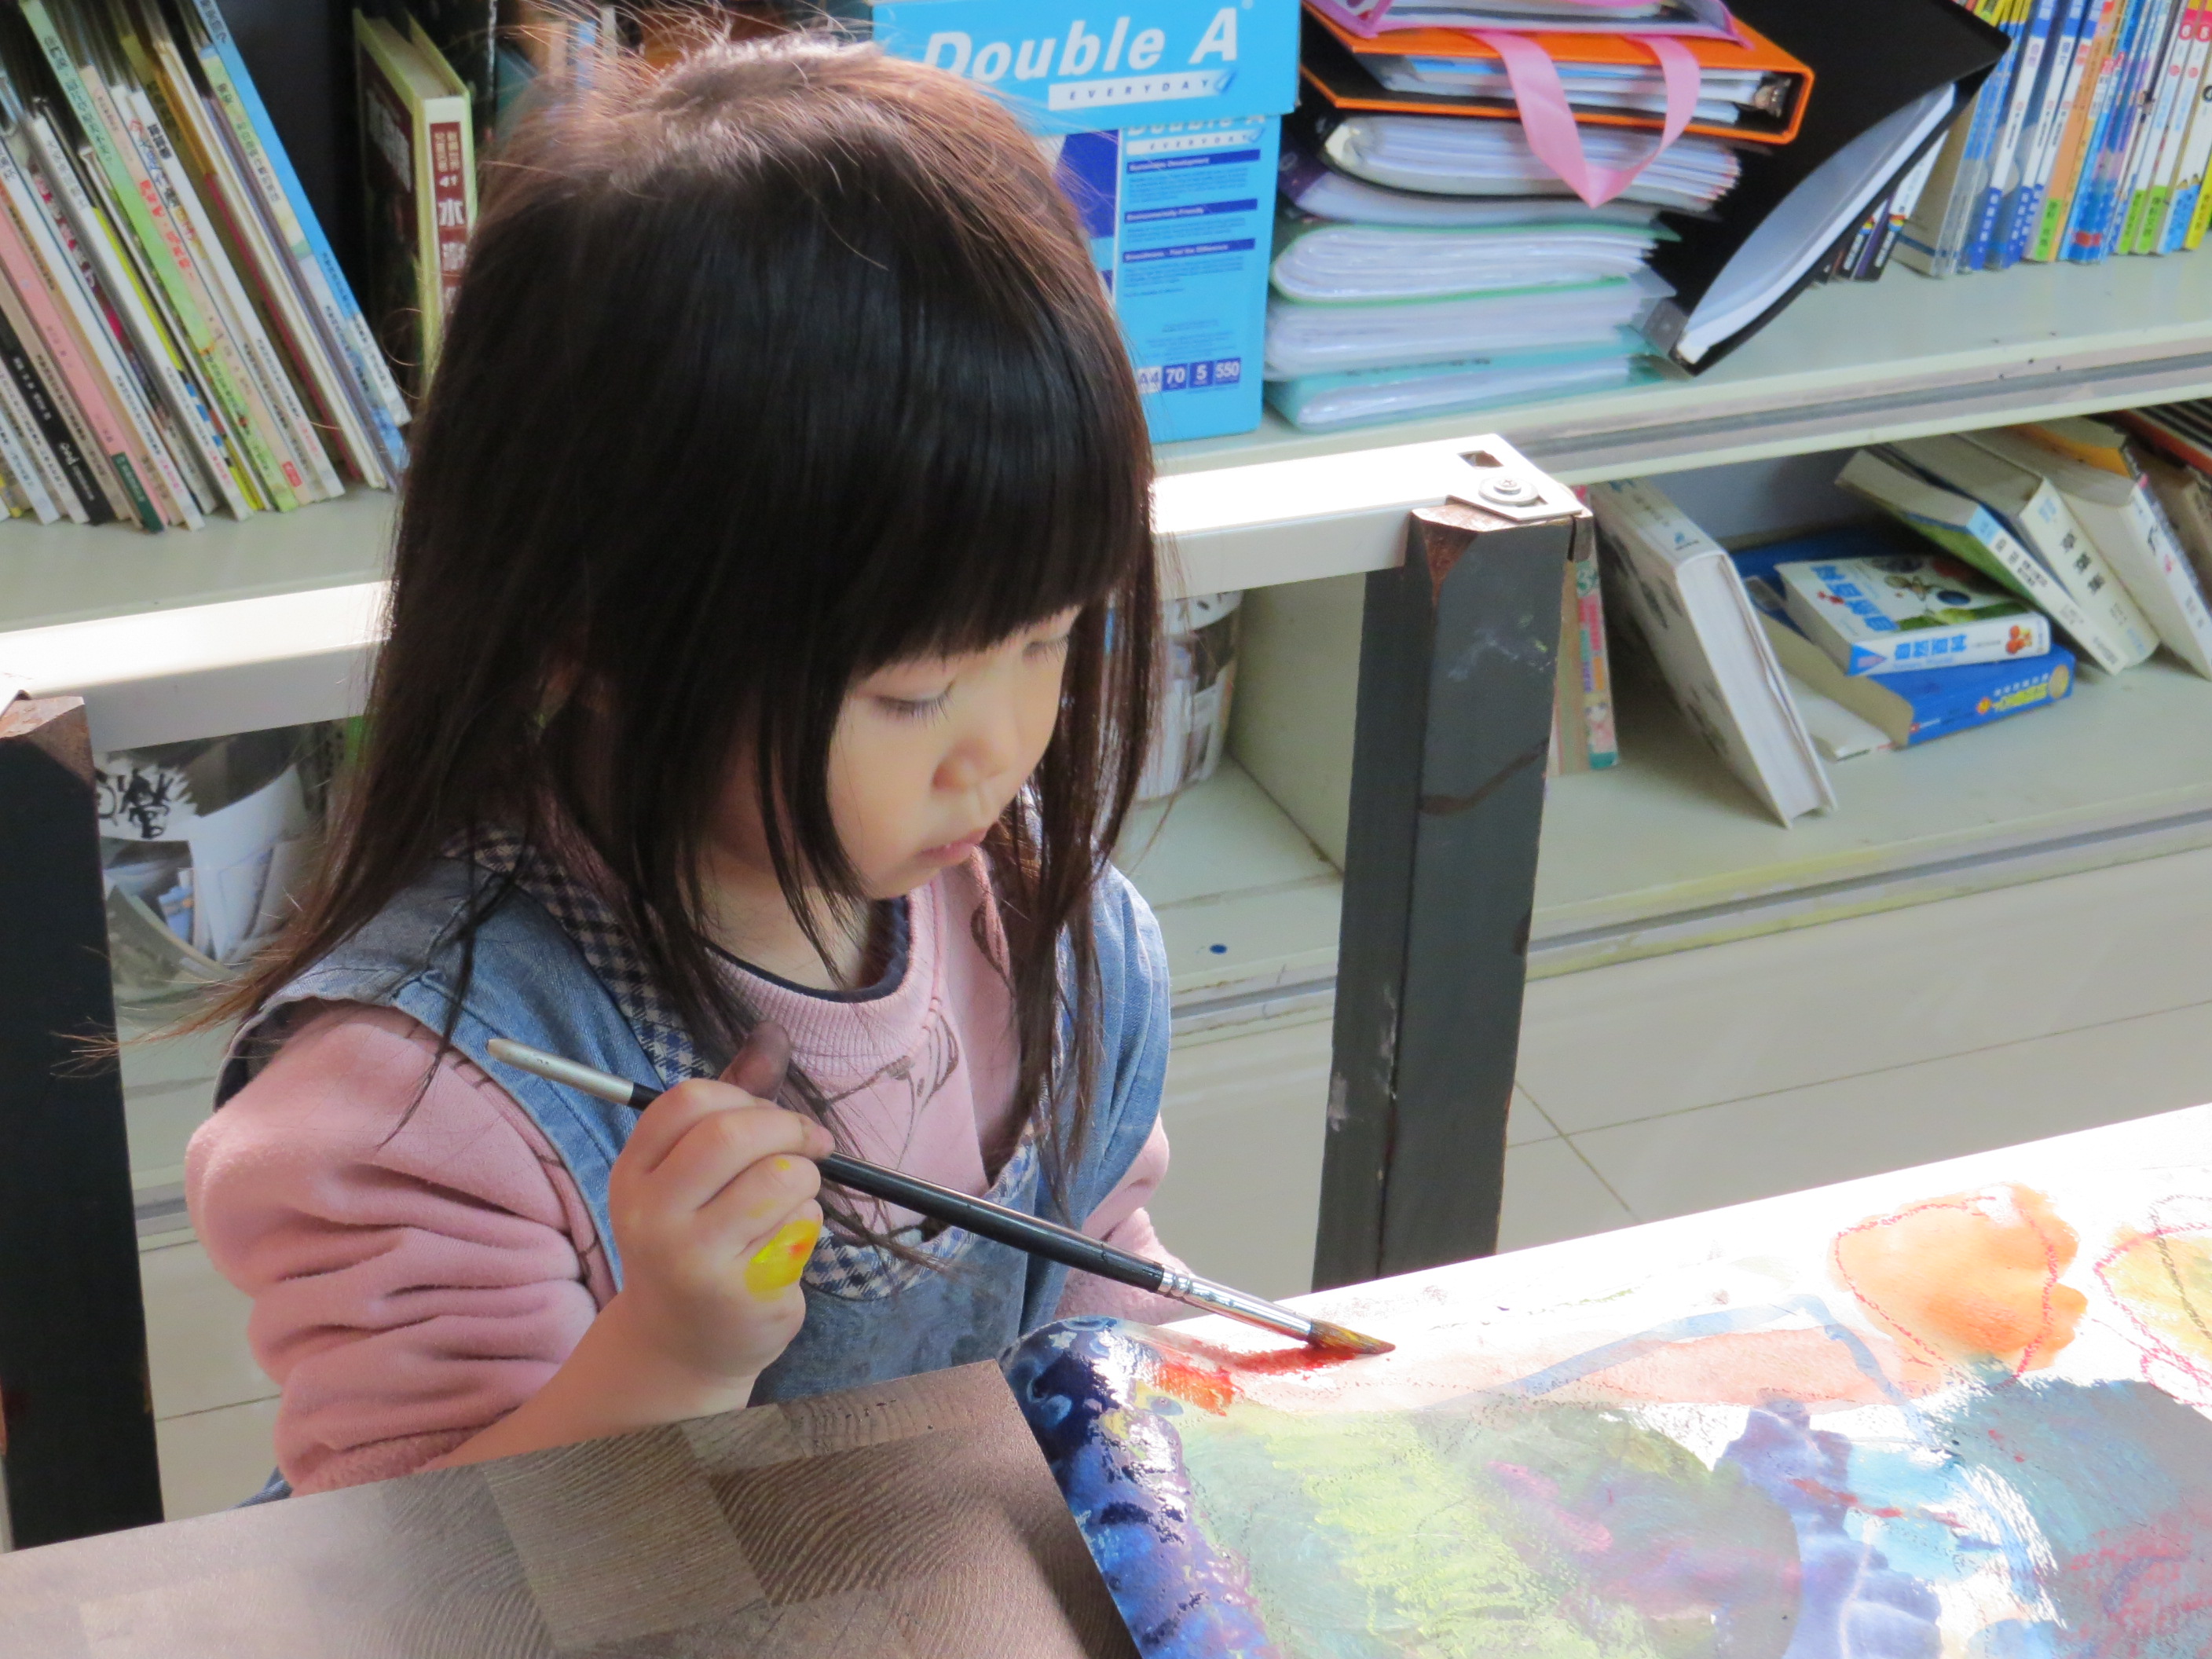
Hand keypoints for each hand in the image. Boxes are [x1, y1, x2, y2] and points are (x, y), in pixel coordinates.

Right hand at [602, 1023, 831, 1404]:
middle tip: (813, 1143)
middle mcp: (652, 1217)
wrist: (680, 1345)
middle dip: (790, 1128)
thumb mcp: (693, 1173)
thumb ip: (732, 1104)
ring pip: (781, 1179)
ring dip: (805, 1181)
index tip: (772, 1115)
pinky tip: (782, 1246)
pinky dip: (808, 1224)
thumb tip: (773, 1033)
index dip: (745, 1096)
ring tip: (790, 1202)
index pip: (687, 1100)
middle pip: (734, 1134)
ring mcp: (693, 1260)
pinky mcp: (740, 1293)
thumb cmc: (695, 1239)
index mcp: (633, 1175)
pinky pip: (802, 1228)